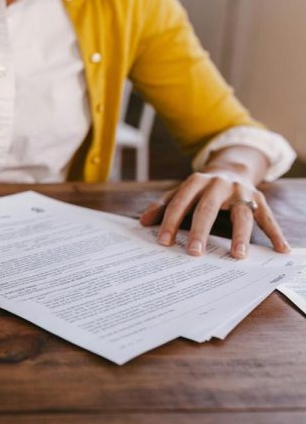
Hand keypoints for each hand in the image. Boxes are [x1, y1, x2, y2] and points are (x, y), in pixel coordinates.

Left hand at [140, 172, 289, 258]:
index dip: (170, 221)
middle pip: (208, 209)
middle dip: (200, 231)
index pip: (180, 202)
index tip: (163, 242)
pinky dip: (275, 234)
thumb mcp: (181, 191)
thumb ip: (163, 205)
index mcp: (196, 182)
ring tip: (237, 256)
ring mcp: (241, 191)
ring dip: (240, 236)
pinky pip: (268, 218)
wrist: (232, 168)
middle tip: (193, 252)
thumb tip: (142, 223)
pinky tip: (280, 250)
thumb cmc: (201, 188)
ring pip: (242, 214)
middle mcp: (219, 184)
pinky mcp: (259, 199)